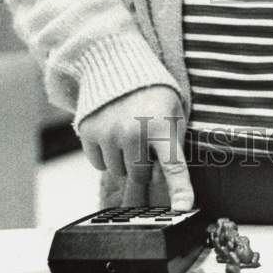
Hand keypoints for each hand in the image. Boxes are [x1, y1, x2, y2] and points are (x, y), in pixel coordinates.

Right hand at [78, 85, 193, 210]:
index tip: (183, 209)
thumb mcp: (173, 112)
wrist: (115, 64)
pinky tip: (112, 132)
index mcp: (161, 126)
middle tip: (145, 143)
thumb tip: (162, 182)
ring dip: (124, 160)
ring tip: (128, 131)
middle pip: (140, 176)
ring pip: (118, 172)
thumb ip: (172, 146)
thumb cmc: (152, 93)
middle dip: (145, 166)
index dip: (180, 190)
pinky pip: (99, 164)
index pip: (173, 165)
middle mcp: (133, 132)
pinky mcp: (89, 133)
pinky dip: (106, 155)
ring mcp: (108, 133)